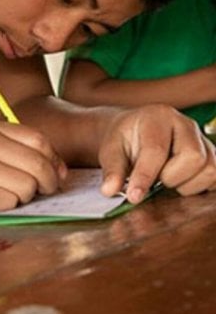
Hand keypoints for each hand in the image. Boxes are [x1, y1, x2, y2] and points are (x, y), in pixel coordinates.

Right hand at [0, 121, 67, 210]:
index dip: (54, 161)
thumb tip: (60, 171)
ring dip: (25, 197)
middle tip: (43, 192)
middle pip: (39, 165)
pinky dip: (7, 206)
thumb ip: (17, 149)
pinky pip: (9, 203)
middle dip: (49, 183)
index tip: (54, 174)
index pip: (40, 140)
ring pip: (27, 186)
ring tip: (10, 194)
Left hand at [98, 104, 215, 201]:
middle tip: (156, 179)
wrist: (135, 133)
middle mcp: (185, 124)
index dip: (145, 176)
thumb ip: (112, 169)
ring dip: (186, 184)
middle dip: (171, 177)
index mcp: (157, 117)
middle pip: (193, 157)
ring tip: (167, 179)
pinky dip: (200, 186)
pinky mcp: (212, 154)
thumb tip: (109, 190)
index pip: (156, 150)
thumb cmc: (124, 140)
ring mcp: (202, 139)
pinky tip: (180, 183)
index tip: (134, 196)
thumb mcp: (110, 150)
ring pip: (210, 169)